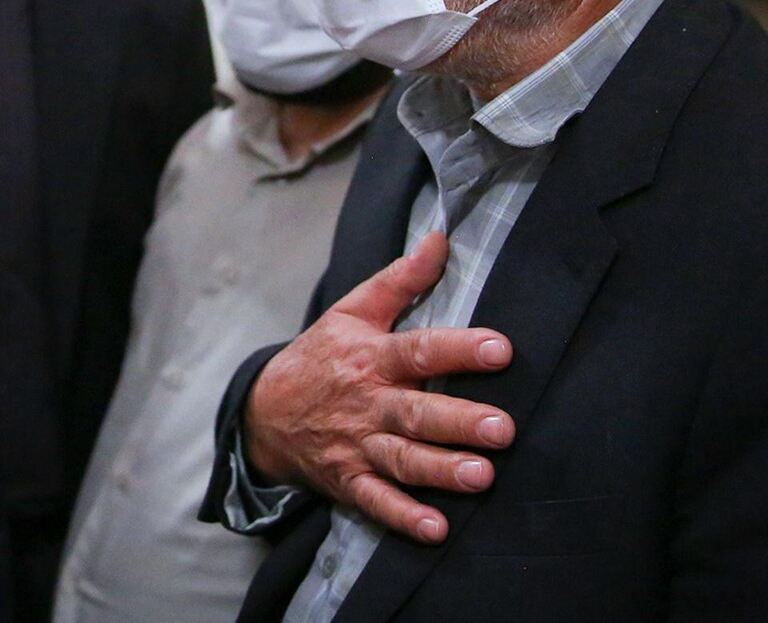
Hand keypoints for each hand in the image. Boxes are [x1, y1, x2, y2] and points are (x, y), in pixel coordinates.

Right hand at [242, 232, 514, 542]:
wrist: (265, 411)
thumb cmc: (321, 357)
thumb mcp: (353, 310)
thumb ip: (401, 278)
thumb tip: (441, 238)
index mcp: (372, 357)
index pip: (419, 350)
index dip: (459, 349)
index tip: (500, 348)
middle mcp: (367, 403)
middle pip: (416, 412)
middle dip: (458, 420)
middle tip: (502, 428)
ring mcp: (357, 445)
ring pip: (402, 459)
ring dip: (440, 470)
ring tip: (480, 476)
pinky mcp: (350, 481)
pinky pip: (377, 502)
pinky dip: (403, 517)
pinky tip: (435, 529)